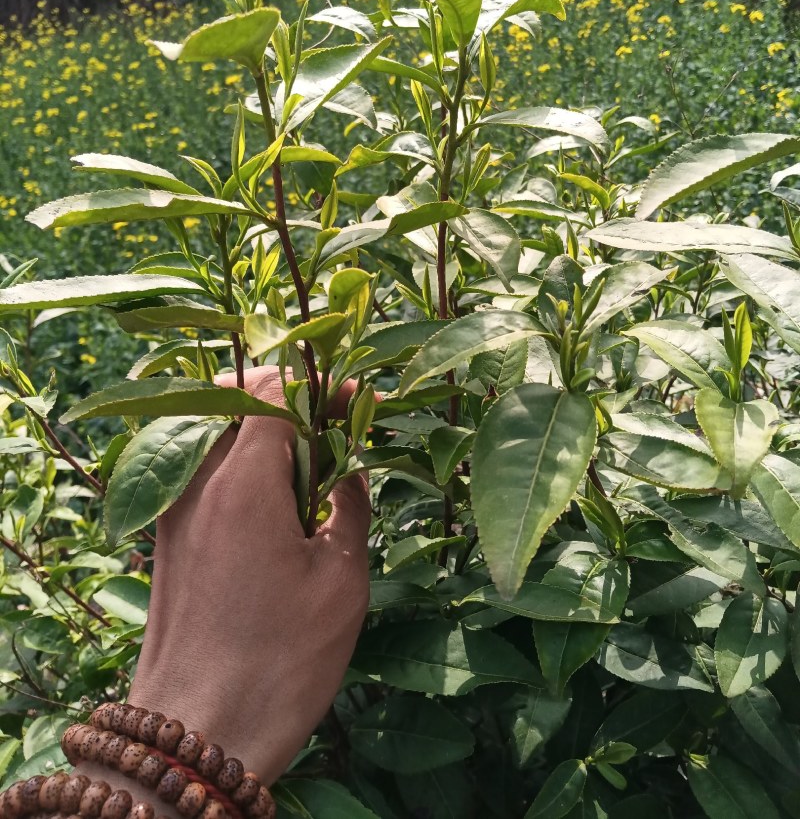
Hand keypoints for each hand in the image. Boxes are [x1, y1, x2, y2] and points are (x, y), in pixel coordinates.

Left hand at [126, 366, 370, 784]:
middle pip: (232, 401)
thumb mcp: (341, 580)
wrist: (197, 734)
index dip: (317, 387)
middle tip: (329, 426)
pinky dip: (235, 466)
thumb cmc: (281, 661)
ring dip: (257, 432)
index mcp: (241, 482)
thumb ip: (350, 504)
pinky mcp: (165, 540)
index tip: (354, 403)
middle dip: (284, 399)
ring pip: (211, 434)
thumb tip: (349, 466)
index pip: (272, 391)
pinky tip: (272, 504)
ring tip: (306, 466)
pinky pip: (199, 474)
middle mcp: (196, 483)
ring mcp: (172, 511)